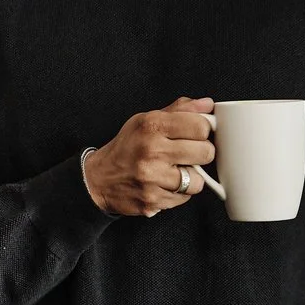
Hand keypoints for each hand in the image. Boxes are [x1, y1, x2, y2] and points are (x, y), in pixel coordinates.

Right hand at [83, 96, 216, 218]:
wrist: (97, 179)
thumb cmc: (126, 147)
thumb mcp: (146, 120)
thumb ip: (179, 110)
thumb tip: (207, 104)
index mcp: (152, 125)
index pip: (200, 125)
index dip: (204, 131)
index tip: (198, 134)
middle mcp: (152, 150)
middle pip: (206, 152)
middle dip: (202, 154)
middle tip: (189, 154)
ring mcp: (151, 177)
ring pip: (197, 181)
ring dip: (191, 178)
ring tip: (175, 171)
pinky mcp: (152, 200)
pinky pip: (183, 198)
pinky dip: (178, 193)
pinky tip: (164, 184)